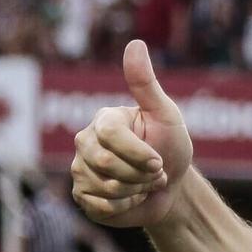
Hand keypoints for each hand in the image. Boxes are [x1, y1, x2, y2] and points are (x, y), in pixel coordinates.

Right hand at [70, 40, 193, 227]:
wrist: (171, 187)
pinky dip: (125, 207)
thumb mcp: (165, 114)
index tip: (159, 161)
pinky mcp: (83, 196)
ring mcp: (80, 170)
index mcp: (102, 120)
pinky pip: (102, 207)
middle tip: (155, 172)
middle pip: (106, 164)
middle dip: (141, 175)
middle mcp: (85, 142)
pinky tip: (131, 197)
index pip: (111, 136)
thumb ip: (146, 84)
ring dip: (136, 190)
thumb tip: (135, 43)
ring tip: (144, 183)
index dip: (139, 154)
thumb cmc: (169, 146)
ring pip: (106, 187)